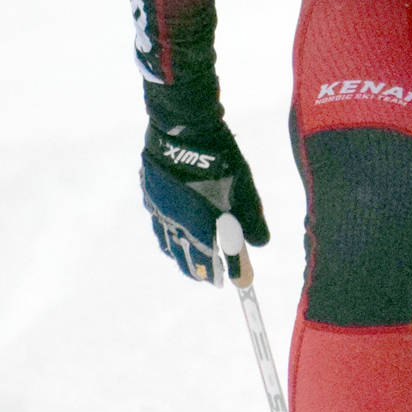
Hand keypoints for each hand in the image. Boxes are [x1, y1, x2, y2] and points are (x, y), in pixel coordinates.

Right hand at [140, 121, 268, 282]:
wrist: (182, 129)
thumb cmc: (219, 159)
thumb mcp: (244, 189)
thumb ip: (251, 220)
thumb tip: (260, 244)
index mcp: (201, 226)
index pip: (216, 260)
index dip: (227, 272)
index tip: (234, 282)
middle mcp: (177, 225)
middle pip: (188, 259)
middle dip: (200, 271)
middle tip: (209, 278)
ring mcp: (160, 211)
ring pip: (169, 244)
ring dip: (181, 257)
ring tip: (189, 263)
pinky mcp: (151, 197)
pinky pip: (158, 225)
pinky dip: (167, 237)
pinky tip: (170, 234)